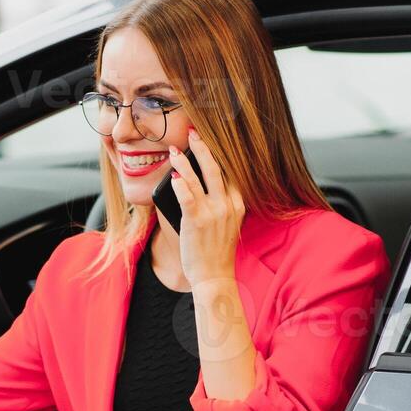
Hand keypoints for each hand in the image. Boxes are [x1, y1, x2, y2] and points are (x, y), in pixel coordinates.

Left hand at [166, 127, 245, 285]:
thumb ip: (219, 206)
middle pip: (215, 168)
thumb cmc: (216, 253)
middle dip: (203, 147)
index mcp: (237, 204)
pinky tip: (172, 175)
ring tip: (174, 150)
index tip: (210, 141)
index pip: (229, 172)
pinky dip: (179, 183)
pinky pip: (187, 195)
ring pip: (198, 178)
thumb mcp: (226, 225)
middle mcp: (228, 204)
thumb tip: (196, 185)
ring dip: (184, 161)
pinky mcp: (196, 220)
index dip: (218, 154)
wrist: (214, 277)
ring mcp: (213, 212)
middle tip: (192, 133)